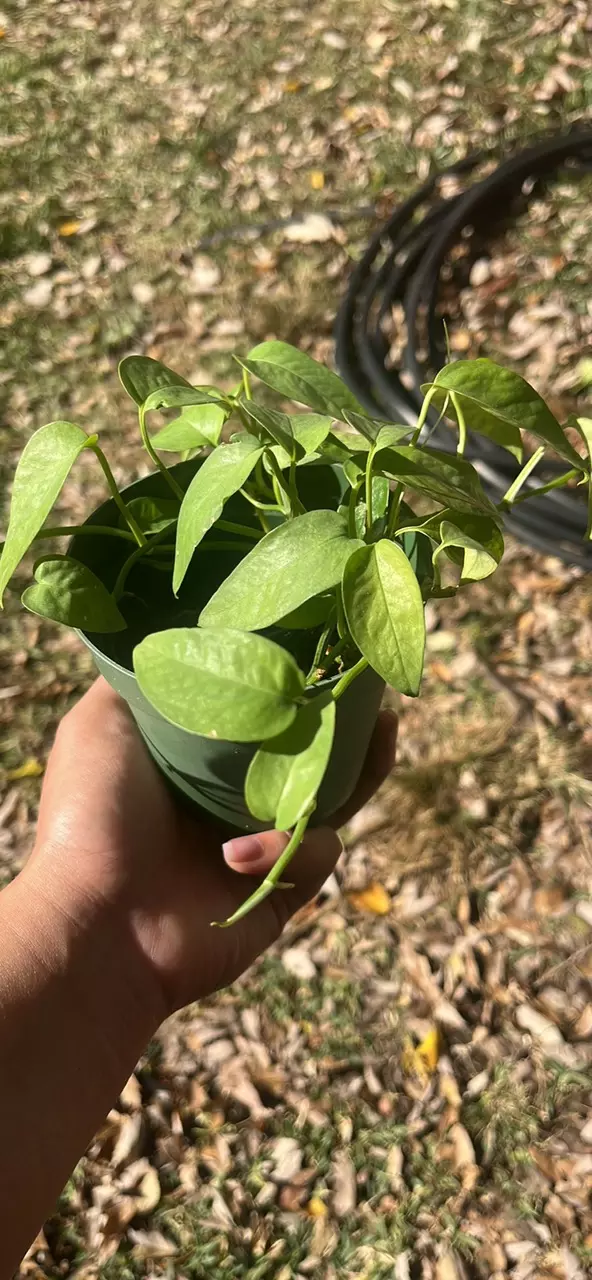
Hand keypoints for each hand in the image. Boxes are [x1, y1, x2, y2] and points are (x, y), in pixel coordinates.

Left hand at [28, 679, 396, 1022]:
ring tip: (380, 732)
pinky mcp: (281, 893)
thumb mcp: (102, 723)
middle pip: (310, 755)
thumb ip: (145, 680)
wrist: (97, 924)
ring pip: (332, 801)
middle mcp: (230, 801)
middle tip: (379, 691)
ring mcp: (260, 847)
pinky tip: (234, 856)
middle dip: (349, 724)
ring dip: (357, 770)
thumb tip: (178, 632)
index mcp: (196, 761)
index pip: (261, 715)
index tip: (330, 648)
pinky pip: (316, 855)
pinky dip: (286, 848)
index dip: (297, 683)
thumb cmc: (92, 817)